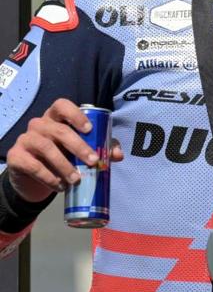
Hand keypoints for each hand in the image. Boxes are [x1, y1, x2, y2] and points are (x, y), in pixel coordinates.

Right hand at [7, 98, 124, 202]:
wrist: (35, 178)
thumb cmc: (64, 156)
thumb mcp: (82, 150)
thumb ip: (101, 148)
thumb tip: (118, 155)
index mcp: (56, 118)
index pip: (62, 105)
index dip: (75, 115)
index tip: (89, 129)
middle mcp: (39, 124)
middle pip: (59, 130)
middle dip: (79, 146)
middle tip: (93, 162)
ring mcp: (26, 139)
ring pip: (46, 147)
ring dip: (64, 165)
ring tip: (77, 180)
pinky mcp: (16, 157)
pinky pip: (33, 165)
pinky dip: (49, 177)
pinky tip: (60, 186)